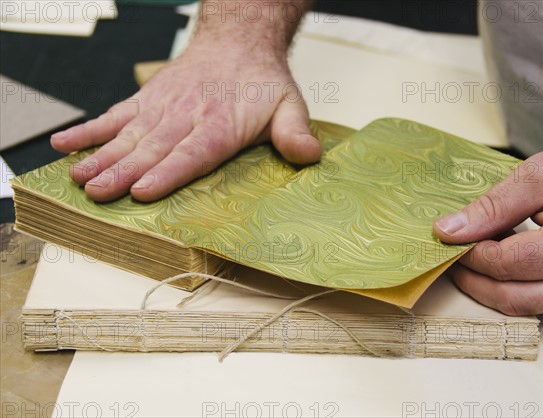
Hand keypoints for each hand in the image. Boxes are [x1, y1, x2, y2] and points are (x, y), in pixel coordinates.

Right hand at [50, 45, 320, 201]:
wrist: (237, 41)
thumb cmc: (261, 82)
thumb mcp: (289, 105)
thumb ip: (295, 132)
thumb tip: (309, 155)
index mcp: (221, 124)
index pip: (192, 152)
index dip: (168, 172)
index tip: (144, 190)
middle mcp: (186, 116)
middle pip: (153, 148)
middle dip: (124, 173)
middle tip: (99, 193)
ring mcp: (162, 108)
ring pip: (128, 134)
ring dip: (101, 156)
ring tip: (78, 177)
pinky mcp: (146, 100)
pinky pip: (114, 115)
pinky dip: (89, 129)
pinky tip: (65, 143)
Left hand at [433, 139, 542, 315]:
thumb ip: (493, 206)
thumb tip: (449, 230)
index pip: (502, 265)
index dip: (468, 254)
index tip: (449, 239)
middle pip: (511, 298)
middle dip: (473, 280)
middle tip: (453, 258)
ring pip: (527, 307)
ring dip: (493, 288)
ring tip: (477, 257)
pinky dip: (519, 286)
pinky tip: (508, 260)